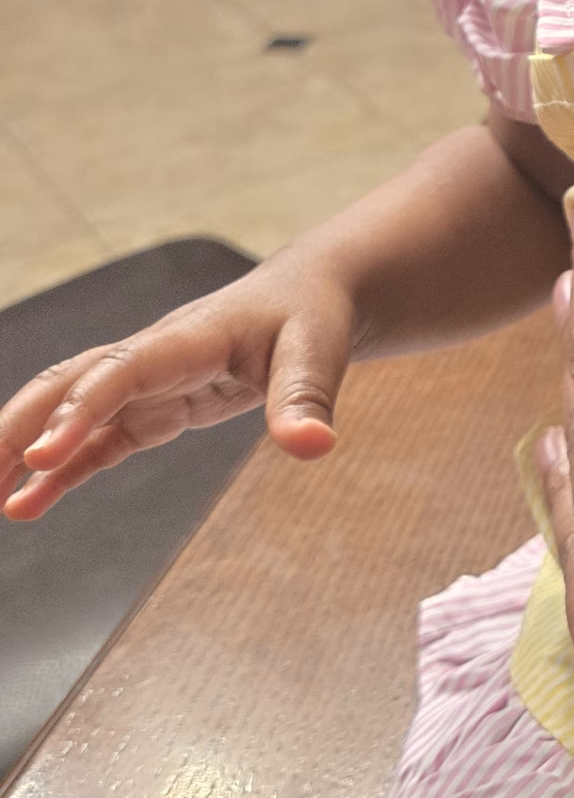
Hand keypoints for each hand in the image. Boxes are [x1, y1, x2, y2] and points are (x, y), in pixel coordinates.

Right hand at [0, 255, 350, 518]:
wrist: (307, 294)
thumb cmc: (310, 315)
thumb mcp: (320, 351)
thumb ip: (308, 398)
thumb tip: (314, 446)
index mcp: (189, 337)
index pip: (121, 371)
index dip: (80, 411)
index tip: (41, 457)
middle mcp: (154, 356)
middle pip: (70, 383)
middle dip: (20, 426)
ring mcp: (148, 382)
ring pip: (70, 409)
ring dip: (24, 448)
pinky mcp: (155, 408)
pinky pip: (98, 440)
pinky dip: (63, 470)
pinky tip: (28, 503)